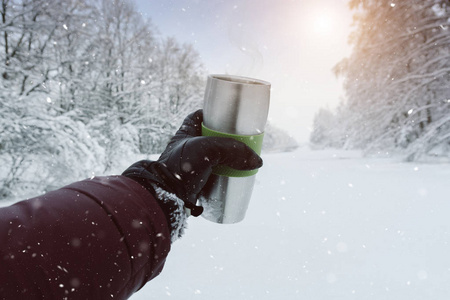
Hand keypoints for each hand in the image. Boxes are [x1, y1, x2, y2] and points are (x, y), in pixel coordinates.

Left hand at [122, 109, 262, 215]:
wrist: (167, 197)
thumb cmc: (181, 167)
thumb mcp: (208, 150)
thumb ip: (233, 151)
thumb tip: (256, 161)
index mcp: (186, 132)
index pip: (200, 116)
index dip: (214, 115)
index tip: (229, 118)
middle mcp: (188, 146)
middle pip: (212, 138)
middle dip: (227, 140)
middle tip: (243, 142)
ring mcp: (192, 164)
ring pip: (214, 158)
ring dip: (227, 160)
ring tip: (243, 160)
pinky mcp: (197, 181)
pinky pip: (214, 175)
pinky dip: (224, 176)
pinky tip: (235, 176)